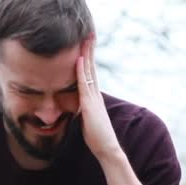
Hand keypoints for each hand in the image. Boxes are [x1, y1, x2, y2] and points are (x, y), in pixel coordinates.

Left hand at [76, 35, 121, 159]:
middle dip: (89, 51)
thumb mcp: (87, 120)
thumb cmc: (97, 138)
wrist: (107, 149)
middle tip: (89, 34)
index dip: (87, 59)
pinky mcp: (89, 105)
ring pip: (88, 72)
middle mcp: (95, 95)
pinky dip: (80, 71)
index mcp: (94, 98)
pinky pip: (84, 84)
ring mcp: (93, 98)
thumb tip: (78, 108)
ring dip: (86, 54)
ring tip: (86, 39)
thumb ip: (83, 111)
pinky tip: (78, 59)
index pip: (89, 74)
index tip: (85, 46)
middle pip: (91, 68)